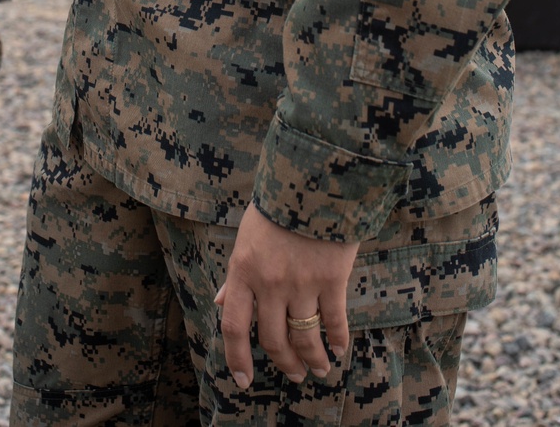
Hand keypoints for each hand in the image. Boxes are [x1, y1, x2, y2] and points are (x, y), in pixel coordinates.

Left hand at [215, 204, 358, 391]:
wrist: (311, 179)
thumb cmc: (275, 207)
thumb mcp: (246, 238)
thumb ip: (235, 275)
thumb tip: (219, 302)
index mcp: (242, 271)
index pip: (233, 326)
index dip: (236, 359)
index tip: (243, 381)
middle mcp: (269, 283)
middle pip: (272, 339)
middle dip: (284, 363)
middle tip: (295, 374)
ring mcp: (301, 283)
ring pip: (304, 337)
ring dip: (313, 359)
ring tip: (320, 369)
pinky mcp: (331, 278)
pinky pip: (334, 320)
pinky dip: (338, 339)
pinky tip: (340, 348)